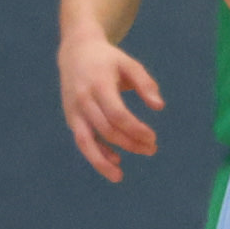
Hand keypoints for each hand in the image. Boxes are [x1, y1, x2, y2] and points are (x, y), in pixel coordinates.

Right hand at [60, 32, 165, 179]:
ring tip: (119, 176)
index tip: (153, 137)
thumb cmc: (109, 60)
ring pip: (85, 142)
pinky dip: (96, 153)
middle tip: (151, 149)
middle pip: (106, 130)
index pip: (117, 115)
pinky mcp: (70, 117)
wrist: (76, 52)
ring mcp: (74, 110)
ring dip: (103, 161)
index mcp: (99, 85)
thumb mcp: (129, 64)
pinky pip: (82, 140)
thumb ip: (145, 84)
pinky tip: (114, 162)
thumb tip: (159, 107)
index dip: (135, 129)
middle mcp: (83, 100)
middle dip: (130, 143)